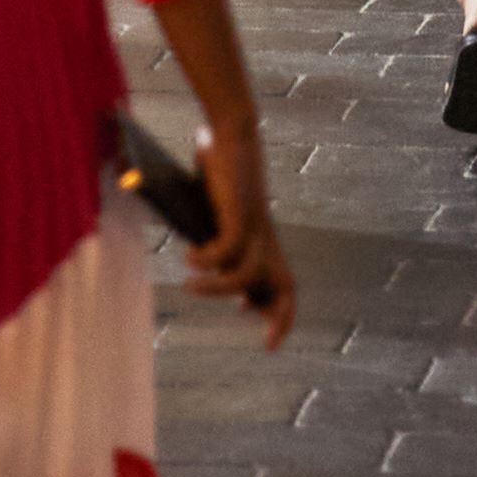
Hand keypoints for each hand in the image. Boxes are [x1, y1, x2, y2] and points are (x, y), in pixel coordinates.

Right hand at [187, 112, 294, 345]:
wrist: (232, 132)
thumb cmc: (223, 169)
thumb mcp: (216, 212)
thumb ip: (212, 235)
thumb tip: (197, 256)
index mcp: (264, 239)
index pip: (284, 282)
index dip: (278, 309)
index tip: (259, 328)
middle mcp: (265, 237)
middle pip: (287, 285)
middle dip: (282, 319)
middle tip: (269, 345)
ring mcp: (255, 225)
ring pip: (246, 275)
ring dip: (217, 288)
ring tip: (189, 284)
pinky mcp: (241, 213)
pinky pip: (228, 250)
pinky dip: (207, 260)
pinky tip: (189, 256)